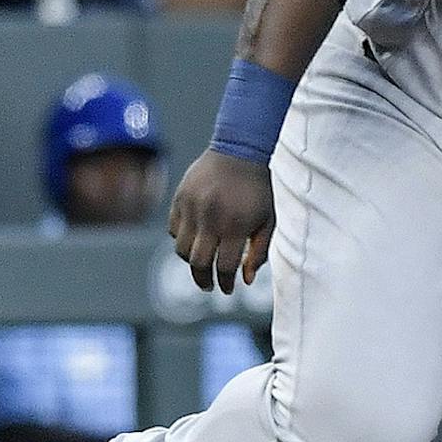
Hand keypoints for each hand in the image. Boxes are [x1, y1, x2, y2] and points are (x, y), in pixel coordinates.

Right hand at [169, 149, 276, 293]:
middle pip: (198, 263)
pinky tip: (195, 240)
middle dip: (203, 280)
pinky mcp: (178, 199)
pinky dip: (182, 239)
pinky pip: (173, 230)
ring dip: (191, 261)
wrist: (238, 152)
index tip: (227, 289)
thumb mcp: (268, 220)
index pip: (224, 266)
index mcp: (235, 226)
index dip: (225, 282)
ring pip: (181, 249)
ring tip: (203, 263)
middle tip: (209, 286)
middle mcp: (210, 219)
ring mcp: (191, 209)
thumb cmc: (258, 190)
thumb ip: (258, 252)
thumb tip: (247, 280)